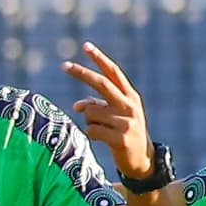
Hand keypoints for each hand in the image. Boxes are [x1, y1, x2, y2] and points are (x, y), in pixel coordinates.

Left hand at [62, 41, 153, 184]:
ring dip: (89, 121)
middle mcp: (129, 105)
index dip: (99, 59)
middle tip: (63, 65)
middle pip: (101, 84)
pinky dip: (91, 134)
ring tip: (102, 131)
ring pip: (90, 112)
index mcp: (129, 96)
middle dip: (81, 73)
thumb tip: (77, 106)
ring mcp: (126, 122)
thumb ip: (96, 106)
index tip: (86, 46)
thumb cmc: (123, 132)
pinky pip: (91, 130)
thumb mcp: (114, 116)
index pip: (113, 73)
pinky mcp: (120, 138)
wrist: (142, 160)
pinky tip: (103, 140)